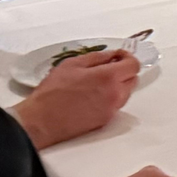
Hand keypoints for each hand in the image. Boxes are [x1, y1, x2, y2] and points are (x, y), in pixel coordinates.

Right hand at [15, 50, 139, 147]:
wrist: (42, 121)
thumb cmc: (53, 92)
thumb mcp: (73, 64)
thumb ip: (97, 57)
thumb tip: (112, 55)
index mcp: (108, 77)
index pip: (133, 65)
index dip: (127, 58)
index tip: (118, 56)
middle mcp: (115, 94)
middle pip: (133, 79)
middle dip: (124, 71)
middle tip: (108, 68)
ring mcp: (111, 109)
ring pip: (125, 93)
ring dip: (118, 85)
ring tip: (97, 82)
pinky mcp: (105, 121)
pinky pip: (116, 105)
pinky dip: (110, 98)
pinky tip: (93, 95)